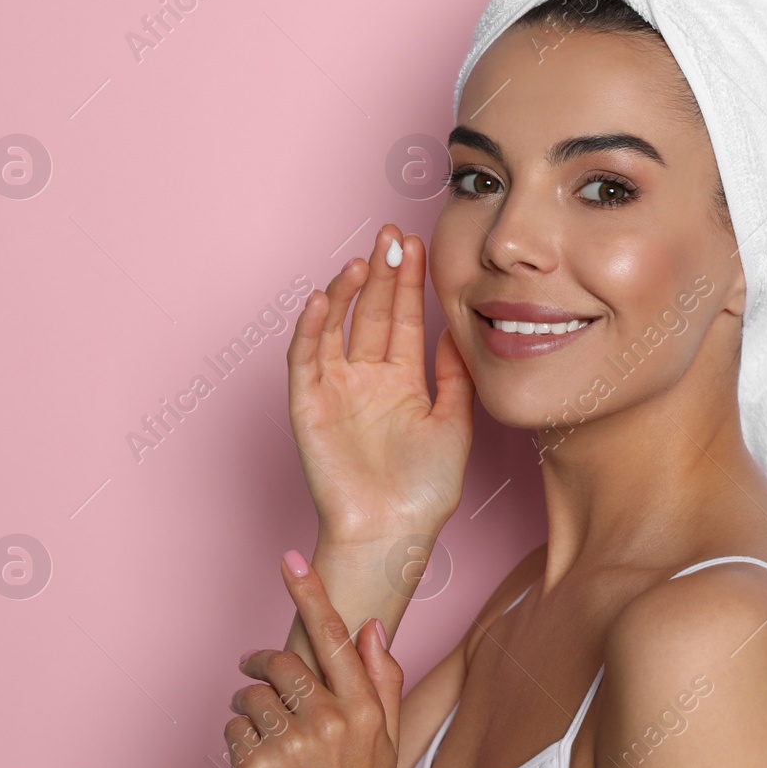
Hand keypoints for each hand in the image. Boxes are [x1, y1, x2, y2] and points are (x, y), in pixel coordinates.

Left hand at [226, 552, 405, 767]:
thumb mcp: (386, 742)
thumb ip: (381, 680)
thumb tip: (371, 627)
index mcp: (364, 708)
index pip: (332, 635)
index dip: (309, 592)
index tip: (290, 559)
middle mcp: (329, 720)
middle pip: (282, 662)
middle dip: (263, 665)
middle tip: (255, 672)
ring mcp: (291, 744)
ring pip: (251, 696)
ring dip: (247, 705)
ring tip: (258, 728)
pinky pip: (232, 730)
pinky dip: (236, 738)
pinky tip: (254, 761)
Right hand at [287, 224, 474, 546]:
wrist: (393, 533)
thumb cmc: (425, 490)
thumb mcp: (454, 422)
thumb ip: (455, 375)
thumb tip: (461, 329)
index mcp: (401, 381)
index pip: (402, 319)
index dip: (407, 283)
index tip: (417, 246)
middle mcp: (366, 378)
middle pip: (370, 312)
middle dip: (380, 273)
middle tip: (389, 234)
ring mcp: (335, 389)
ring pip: (335, 327)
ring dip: (345, 292)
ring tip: (362, 260)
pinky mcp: (308, 405)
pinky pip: (305, 359)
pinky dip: (310, 328)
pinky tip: (321, 299)